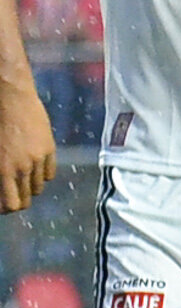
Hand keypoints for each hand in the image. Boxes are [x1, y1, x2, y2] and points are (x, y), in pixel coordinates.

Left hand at [0, 82, 54, 214]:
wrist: (10, 98)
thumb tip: (1, 184)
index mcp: (2, 171)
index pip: (10, 205)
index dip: (5, 209)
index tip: (2, 205)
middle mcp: (21, 168)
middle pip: (25, 201)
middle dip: (17, 201)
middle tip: (10, 195)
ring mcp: (37, 158)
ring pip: (38, 188)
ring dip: (29, 188)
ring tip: (21, 180)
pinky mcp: (49, 148)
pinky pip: (50, 173)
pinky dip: (42, 175)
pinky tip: (33, 169)